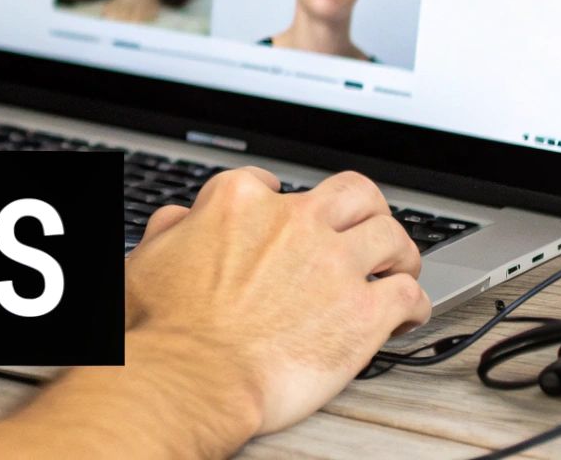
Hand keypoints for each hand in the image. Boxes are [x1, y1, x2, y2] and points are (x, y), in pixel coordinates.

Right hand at [124, 168, 430, 439]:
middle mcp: (292, 221)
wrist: (193, 378)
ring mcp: (332, 263)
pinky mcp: (362, 311)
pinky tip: (409, 314)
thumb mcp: (146, 261)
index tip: (288, 220)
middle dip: (365, 209)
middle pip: (353, 193)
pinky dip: (414, 304)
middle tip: (366, 227)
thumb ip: (170, 233)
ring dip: (399, 252)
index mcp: (238, 203)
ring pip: (391, 235)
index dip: (281, 201)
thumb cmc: (164, 330)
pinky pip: (408, 294)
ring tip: (400, 267)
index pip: (270, 182)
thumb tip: (178, 221)